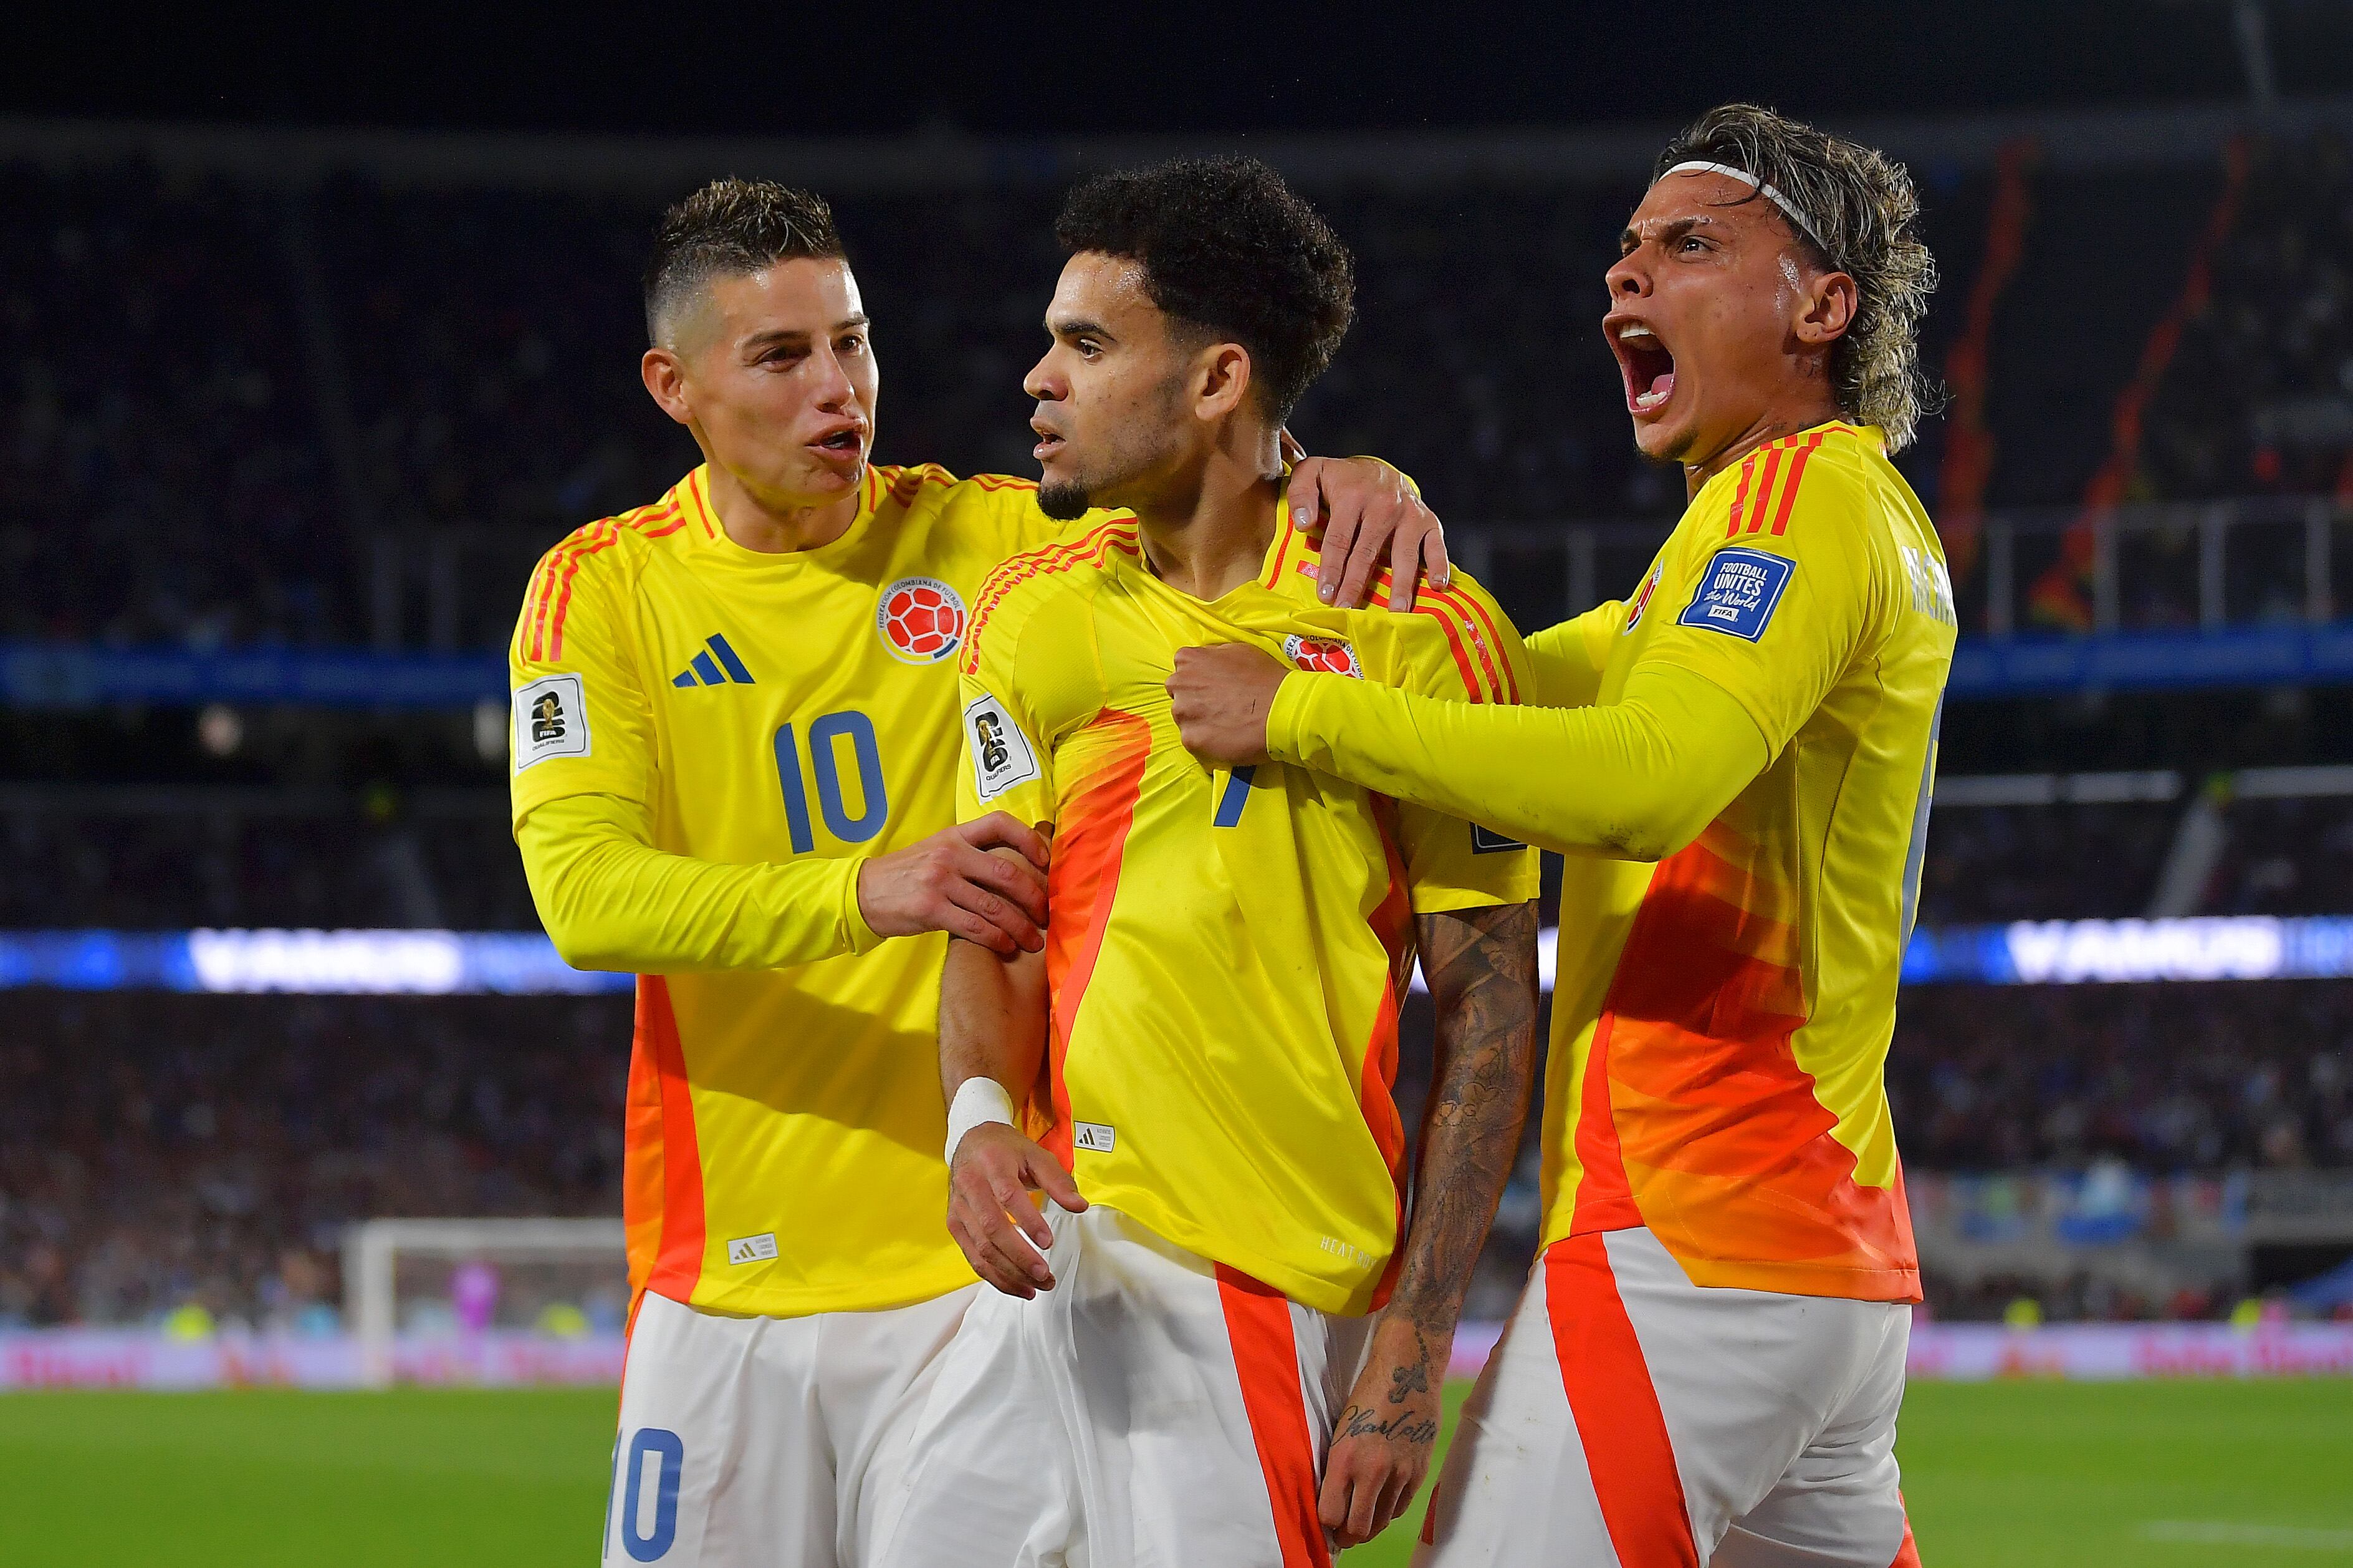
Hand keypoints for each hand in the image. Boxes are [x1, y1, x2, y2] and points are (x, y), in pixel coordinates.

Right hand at [856, 813, 1050, 953]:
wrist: (862, 893)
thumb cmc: (905, 875)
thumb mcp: (935, 851)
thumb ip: (969, 854)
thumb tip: (1014, 867)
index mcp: (954, 835)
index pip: (999, 824)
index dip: (1029, 839)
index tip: (1046, 861)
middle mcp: (949, 854)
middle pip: (1007, 872)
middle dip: (1034, 897)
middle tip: (1047, 914)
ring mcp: (940, 882)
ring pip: (995, 906)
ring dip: (1021, 927)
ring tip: (1035, 941)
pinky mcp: (931, 909)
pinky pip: (976, 927)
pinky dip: (997, 939)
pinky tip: (1008, 947)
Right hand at [946, 1122, 1087, 1297]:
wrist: (971, 1142)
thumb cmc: (1006, 1150)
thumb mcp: (1036, 1155)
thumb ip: (1058, 1181)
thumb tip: (1079, 1206)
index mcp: (992, 1165)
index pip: (1008, 1197)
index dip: (1028, 1222)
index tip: (1047, 1242)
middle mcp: (970, 1187)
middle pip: (992, 1229)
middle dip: (1020, 1258)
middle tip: (1045, 1275)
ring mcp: (959, 1208)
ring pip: (981, 1249)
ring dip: (1009, 1274)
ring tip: (1036, 1287)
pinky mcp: (955, 1225)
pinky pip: (972, 1257)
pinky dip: (994, 1276)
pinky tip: (1016, 1285)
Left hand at [1167, 644, 1287, 766]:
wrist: (1281, 710)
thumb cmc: (1265, 678)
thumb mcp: (1239, 650)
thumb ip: (1213, 655)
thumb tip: (1207, 661)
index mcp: (1188, 659)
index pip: (1182, 668)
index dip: (1200, 678)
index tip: (1214, 686)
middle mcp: (1179, 684)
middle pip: (1179, 694)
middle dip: (1195, 699)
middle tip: (1221, 706)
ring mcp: (1183, 713)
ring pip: (1184, 719)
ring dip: (1199, 721)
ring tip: (1225, 723)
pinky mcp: (1191, 739)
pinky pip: (1193, 740)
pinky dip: (1206, 740)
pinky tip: (1226, 736)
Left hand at [1286, 453, 1452, 611]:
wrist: (1377, 469)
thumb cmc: (1339, 480)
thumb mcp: (1311, 474)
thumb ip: (1300, 494)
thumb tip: (1304, 524)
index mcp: (1353, 496)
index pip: (1339, 539)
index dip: (1331, 569)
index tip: (1325, 595)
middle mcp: (1384, 504)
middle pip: (1368, 552)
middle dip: (1356, 584)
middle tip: (1348, 609)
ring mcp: (1409, 513)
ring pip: (1404, 554)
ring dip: (1400, 585)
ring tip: (1396, 613)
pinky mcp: (1429, 520)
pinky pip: (1436, 545)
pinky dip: (1440, 565)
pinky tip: (1437, 586)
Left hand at [1320, 1318, 1447, 1549]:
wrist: (1408, 1372)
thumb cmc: (1366, 1394)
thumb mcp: (1341, 1430)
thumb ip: (1338, 1467)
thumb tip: (1333, 1500)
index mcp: (1345, 1459)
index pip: (1331, 1515)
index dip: (1326, 1525)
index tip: (1326, 1523)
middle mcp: (1372, 1472)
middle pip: (1358, 1529)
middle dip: (1347, 1536)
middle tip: (1343, 1534)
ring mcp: (1400, 1474)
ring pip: (1381, 1522)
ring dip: (1369, 1525)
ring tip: (1361, 1520)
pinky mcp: (1420, 1472)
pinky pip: (1401, 1507)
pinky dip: (1389, 1510)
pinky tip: (1382, 1503)